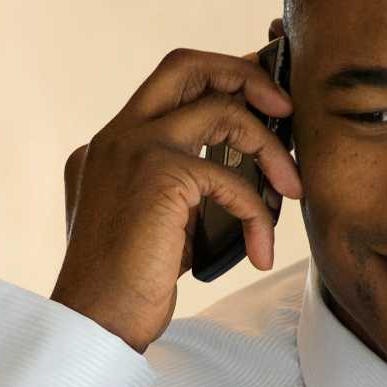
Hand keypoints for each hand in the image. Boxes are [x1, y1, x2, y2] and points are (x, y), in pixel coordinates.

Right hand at [52, 48, 300, 351]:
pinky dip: (258, 213)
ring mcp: (135, 148)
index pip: (171, 84)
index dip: (221, 79)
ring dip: (269, 148)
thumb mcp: (154, 218)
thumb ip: (181, 184)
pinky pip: (232, 178)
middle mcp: (118, 134)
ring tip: (291, 189)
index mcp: (111, 142)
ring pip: (222, 110)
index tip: (263, 99)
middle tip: (284, 110)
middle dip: (246, 75)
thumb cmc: (126, 283)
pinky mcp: (160, 175)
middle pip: (187, 66)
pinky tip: (261, 250)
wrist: (95, 320)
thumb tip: (242, 164)